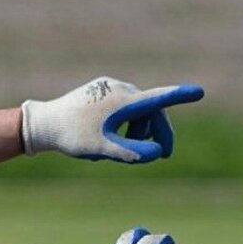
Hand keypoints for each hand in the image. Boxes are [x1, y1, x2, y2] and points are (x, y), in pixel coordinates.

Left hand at [21, 78, 204, 163]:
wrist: (44, 123)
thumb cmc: (72, 136)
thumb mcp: (103, 148)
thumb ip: (131, 152)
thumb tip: (157, 153)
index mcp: (124, 100)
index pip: (158, 98)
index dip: (179, 96)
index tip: (199, 92)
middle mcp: (120, 88)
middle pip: (149, 110)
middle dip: (156, 132)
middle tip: (163, 155)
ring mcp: (109, 88)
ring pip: (135, 111)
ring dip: (135, 133)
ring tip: (117, 154)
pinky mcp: (100, 92)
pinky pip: (120, 109)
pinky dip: (122, 126)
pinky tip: (104, 144)